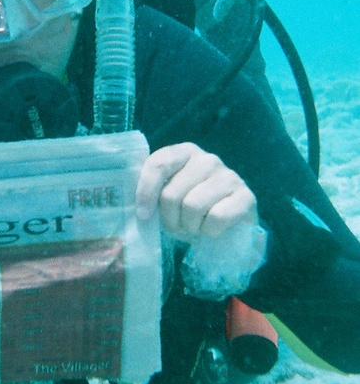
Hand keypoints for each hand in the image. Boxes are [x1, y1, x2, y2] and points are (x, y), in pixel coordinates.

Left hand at [135, 143, 256, 238]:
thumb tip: (136, 208)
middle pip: (172, 193)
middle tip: (175, 226)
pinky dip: (209, 231)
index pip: (158, 164)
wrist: (227, 225)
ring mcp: (229, 176)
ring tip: (193, 227)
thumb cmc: (188, 208)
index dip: (146, 192)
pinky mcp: (246, 196)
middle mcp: (207, 159)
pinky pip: (217, 218)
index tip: (143, 216)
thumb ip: (151, 192)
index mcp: (183, 152)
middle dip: (169, 218)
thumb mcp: (167, 195)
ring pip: (193, 206)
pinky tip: (211, 229)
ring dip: (189, 226)